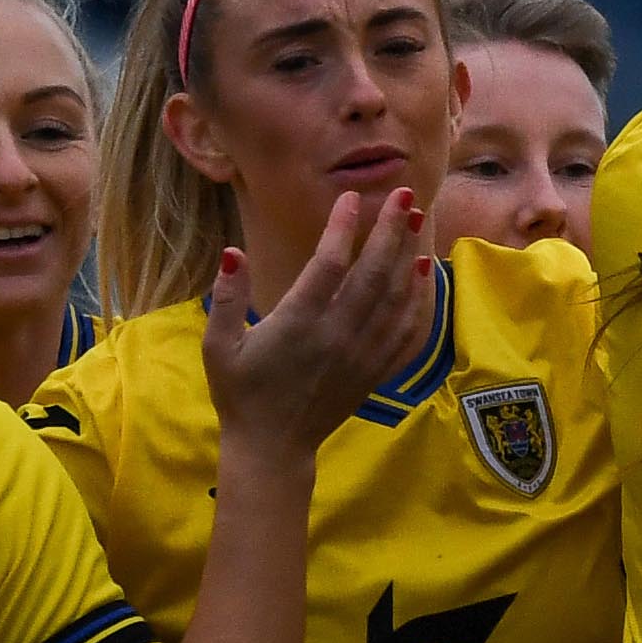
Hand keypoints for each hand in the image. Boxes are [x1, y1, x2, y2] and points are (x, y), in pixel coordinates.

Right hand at [204, 188, 436, 453]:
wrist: (273, 448)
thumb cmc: (240, 394)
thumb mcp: (217, 348)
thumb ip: (225, 298)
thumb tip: (231, 252)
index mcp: (298, 324)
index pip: (328, 264)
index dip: (343, 227)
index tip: (352, 196)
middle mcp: (337, 335)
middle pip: (373, 274)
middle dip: (390, 230)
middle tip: (405, 194)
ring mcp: (361, 355)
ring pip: (395, 298)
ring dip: (408, 255)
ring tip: (416, 220)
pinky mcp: (374, 371)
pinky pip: (406, 331)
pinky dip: (418, 299)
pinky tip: (424, 271)